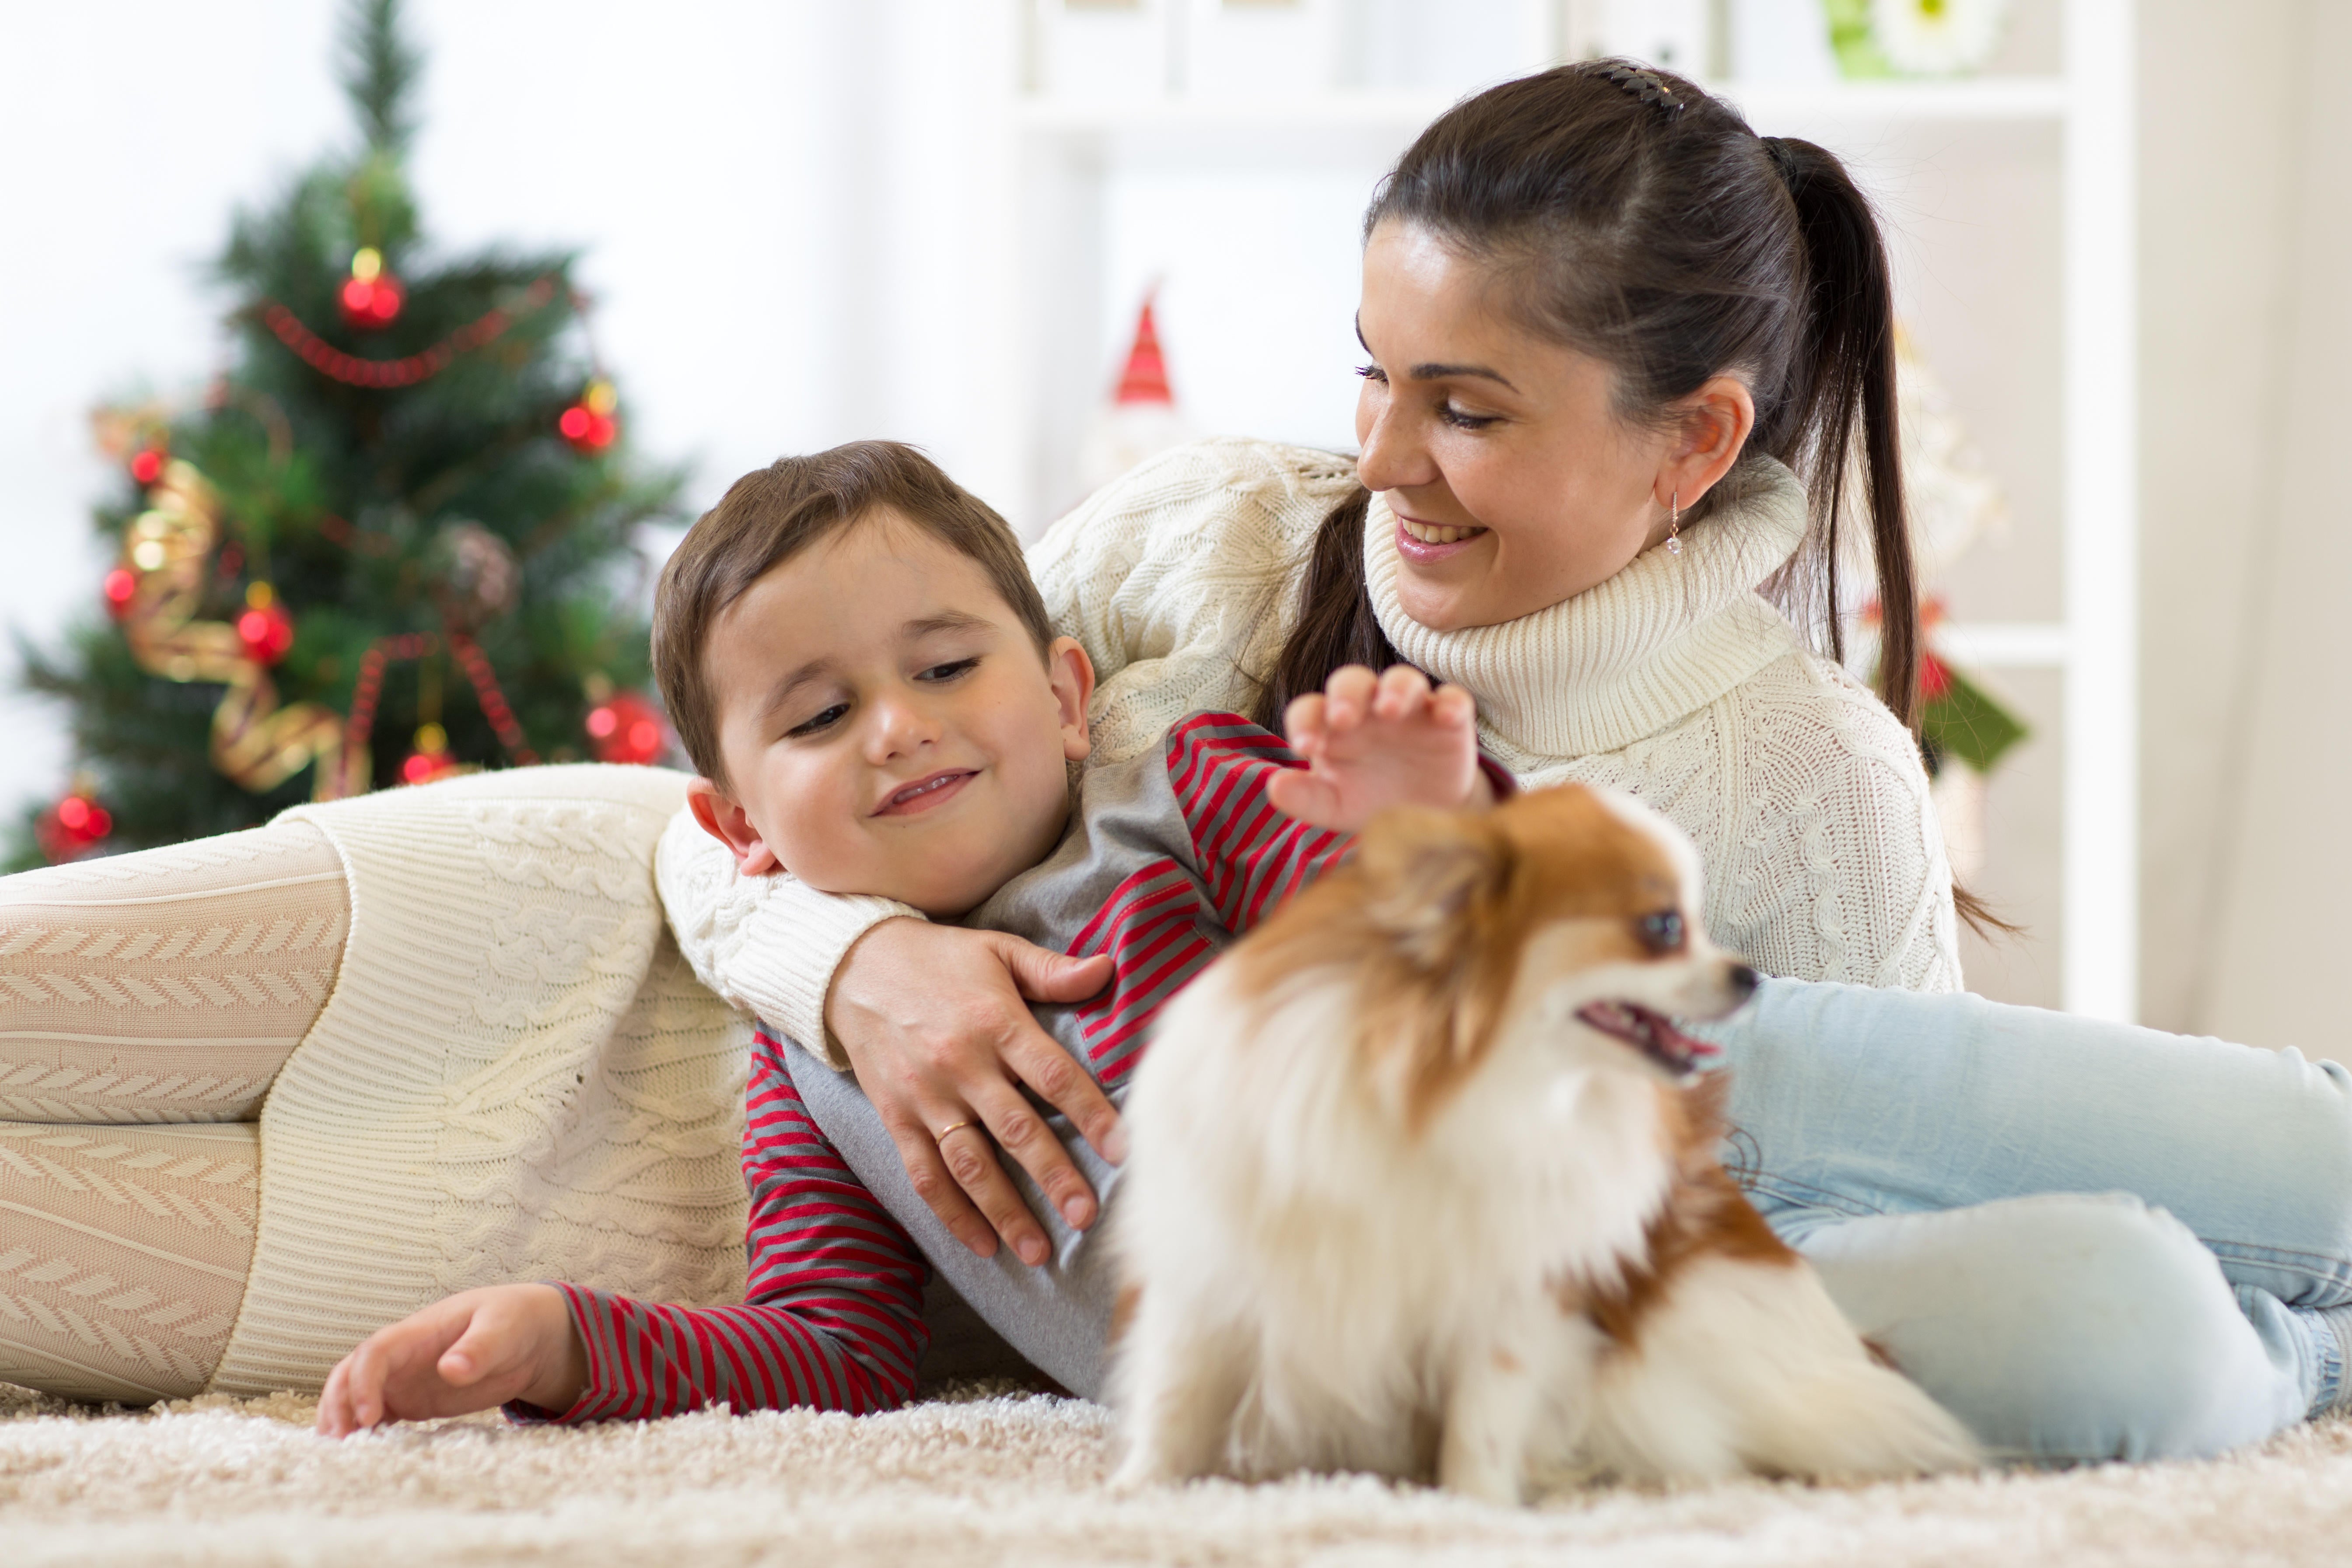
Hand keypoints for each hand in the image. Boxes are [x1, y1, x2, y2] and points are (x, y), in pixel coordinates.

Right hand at [315, 1284, 585, 1436]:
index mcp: (419, 1332)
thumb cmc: (514, 1321)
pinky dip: (362, 1432)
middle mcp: (402, 1356)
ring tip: (339, 1454)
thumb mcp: (504, 1329)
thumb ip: (479, 1348)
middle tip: (338, 1442)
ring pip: (355, 1395)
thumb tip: (450, 1369)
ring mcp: (404, 1380)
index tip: (370, 1416)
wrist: (528, 1334)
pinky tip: (359, 1456)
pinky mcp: (412, 1402)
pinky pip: (377, 1416)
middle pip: (350, 1374)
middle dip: (337, 1404)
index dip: (364, 1382)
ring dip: (341, 1420)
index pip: (375, 1352)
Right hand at [826, 918, 1120, 1265]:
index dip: (1091, 1114)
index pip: (1054, 1076)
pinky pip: (925, 1174)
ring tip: (1038, 1250)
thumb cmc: (939, 959)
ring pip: (970, 1164)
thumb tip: (1108, 969)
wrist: (852, 965)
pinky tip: (981, 1245)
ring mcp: (926, 1097)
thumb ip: (1051, 970)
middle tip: (1086, 1217)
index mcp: (996, 1022)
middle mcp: (962, 1064)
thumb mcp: (997, 950)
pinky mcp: (896, 1118)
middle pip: (1016, 1130)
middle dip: (1054, 1177)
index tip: (1124, 1151)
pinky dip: (951, 1214)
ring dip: (1004, 1211)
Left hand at [1265, 664, 1491, 831]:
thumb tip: (1274, 787)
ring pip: (1403, 680)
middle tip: (1342, 719)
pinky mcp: (1450, 720)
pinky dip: (1452, 703)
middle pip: (1353, 682)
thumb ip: (1306, 797)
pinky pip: (1454, 699)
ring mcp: (1410, 709)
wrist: (1425, 816)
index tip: (1304, 747)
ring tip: (1389, 710)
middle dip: (1346, 695)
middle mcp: (1368, 709)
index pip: (1310, 709)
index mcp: (1332, 727)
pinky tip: (1447, 717)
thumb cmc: (1370, 800)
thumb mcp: (1335, 806)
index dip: (1304, 721)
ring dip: (1396, 689)